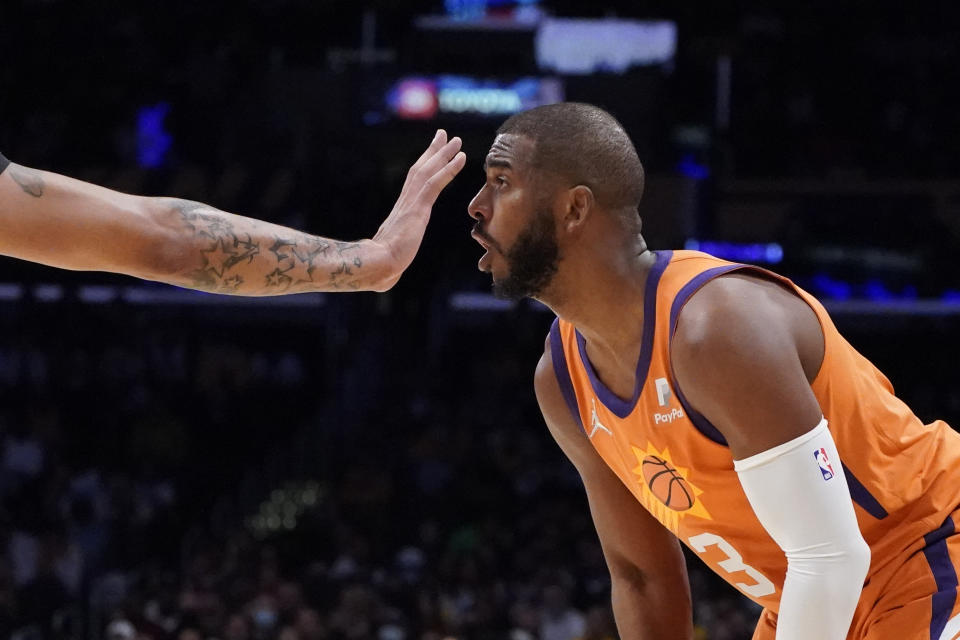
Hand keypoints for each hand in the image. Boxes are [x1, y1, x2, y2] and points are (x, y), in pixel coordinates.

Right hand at [367, 130, 465, 290]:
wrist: (376, 266)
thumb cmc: (381, 268)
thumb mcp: (393, 260)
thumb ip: (393, 261)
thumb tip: (387, 279)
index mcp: (402, 212)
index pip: (414, 184)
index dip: (424, 168)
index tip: (432, 155)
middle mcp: (406, 202)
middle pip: (420, 169)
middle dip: (432, 152)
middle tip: (443, 135)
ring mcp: (411, 203)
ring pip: (429, 170)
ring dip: (443, 153)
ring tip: (456, 140)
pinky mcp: (418, 207)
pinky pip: (436, 182)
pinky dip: (449, 167)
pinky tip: (461, 156)